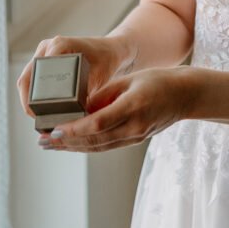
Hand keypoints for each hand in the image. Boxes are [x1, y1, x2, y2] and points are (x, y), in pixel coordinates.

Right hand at [16, 34, 123, 119]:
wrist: (110, 50)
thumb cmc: (106, 62)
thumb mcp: (97, 79)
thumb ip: (83, 94)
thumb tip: (70, 116)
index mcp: (60, 45)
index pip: (38, 72)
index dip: (34, 95)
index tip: (37, 112)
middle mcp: (49, 45)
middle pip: (27, 76)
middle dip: (27, 98)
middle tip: (34, 116)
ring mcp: (44, 50)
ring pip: (26, 76)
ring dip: (27, 95)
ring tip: (34, 114)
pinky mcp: (44, 57)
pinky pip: (32, 76)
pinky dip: (31, 91)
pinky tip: (36, 106)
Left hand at [37, 66, 193, 152]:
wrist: (186, 95)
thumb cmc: (159, 80)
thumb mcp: (129, 80)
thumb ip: (104, 95)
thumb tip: (79, 108)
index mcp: (133, 107)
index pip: (98, 123)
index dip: (74, 129)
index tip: (54, 130)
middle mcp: (134, 127)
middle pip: (94, 140)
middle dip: (66, 142)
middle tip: (42, 141)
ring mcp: (135, 136)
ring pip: (98, 146)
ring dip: (73, 147)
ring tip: (50, 145)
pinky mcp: (135, 139)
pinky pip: (106, 145)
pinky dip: (87, 145)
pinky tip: (71, 143)